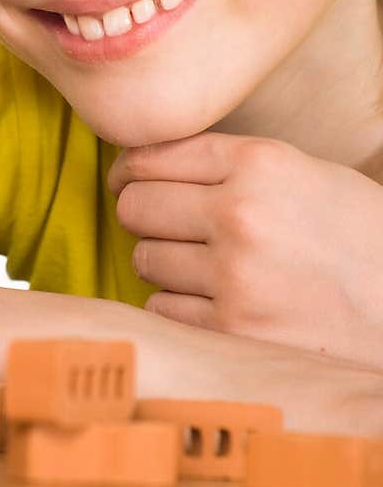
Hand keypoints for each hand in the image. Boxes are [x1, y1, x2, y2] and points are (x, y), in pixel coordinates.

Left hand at [107, 132, 382, 368]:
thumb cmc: (360, 236)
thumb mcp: (304, 173)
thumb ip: (231, 164)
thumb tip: (146, 166)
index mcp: (260, 162)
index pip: (153, 155)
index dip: (130, 171)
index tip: (127, 182)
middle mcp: (240, 212)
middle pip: (136, 206)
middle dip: (143, 215)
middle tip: (163, 226)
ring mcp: (233, 275)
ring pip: (145, 258)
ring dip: (164, 263)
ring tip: (206, 267)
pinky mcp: (232, 331)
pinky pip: (162, 310)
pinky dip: (179, 308)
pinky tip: (214, 303)